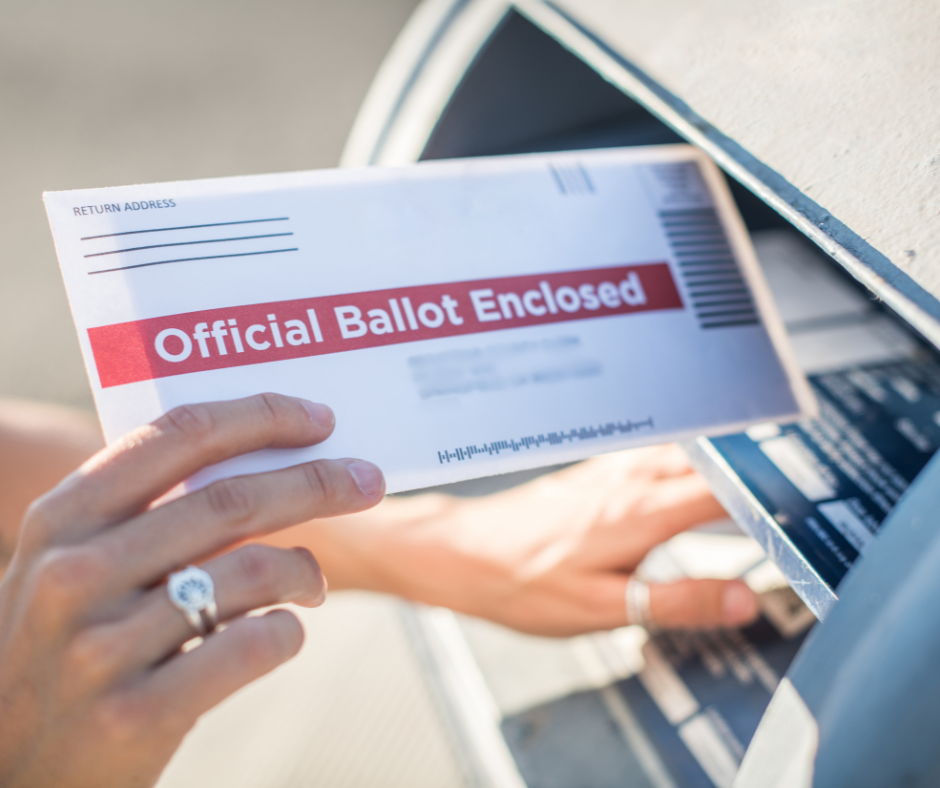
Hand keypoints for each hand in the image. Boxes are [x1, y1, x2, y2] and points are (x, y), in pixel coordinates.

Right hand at [0, 393, 384, 787]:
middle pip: (231, 500)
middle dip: (317, 482)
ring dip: (304, 570)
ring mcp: (101, 648)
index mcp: (62, 519)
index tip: (319, 418)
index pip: (178, 436)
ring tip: (310, 582)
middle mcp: (74, 574)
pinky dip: (287, 631)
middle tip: (367, 479)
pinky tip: (281, 633)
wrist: (16, 768)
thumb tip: (268, 458)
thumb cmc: (69, 646)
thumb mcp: (76, 565)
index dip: (260, 417)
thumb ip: (144, 512)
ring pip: (253, 572)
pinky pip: (254, 645)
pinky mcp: (137, 714)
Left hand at [271, 444, 757, 635]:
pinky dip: (688, 464)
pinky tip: (690, 479)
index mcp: (640, 510)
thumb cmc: (520, 581)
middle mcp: (630, 478)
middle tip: (789, 495)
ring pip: (687, 454)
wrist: (462, 552)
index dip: (770, 498)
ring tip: (752, 483)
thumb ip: (676, 601)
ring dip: (721, 464)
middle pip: (713, 463)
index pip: (726, 491)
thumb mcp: (601, 609)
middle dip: (754, 474)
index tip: (802, 513)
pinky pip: (659, 455)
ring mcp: (612, 470)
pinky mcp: (597, 473)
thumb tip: (743, 599)